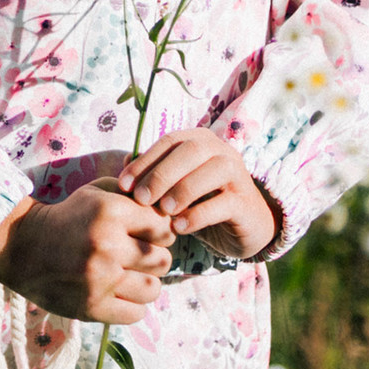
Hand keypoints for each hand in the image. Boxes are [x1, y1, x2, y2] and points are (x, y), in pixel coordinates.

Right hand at [0, 178, 175, 323]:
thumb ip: (132, 194)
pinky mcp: (92, 307)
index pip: (164, 228)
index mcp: (110, 213)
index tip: (146, 234)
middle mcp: (108, 246)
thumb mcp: (96, 192)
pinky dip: (131, 305)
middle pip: (163, 260)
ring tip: (128, 277)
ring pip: (153, 290)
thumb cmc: (66, 217)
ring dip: (144, 284)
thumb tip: (167, 207)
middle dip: (153, 258)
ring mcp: (101, 279)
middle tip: (137, 257)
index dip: (158, 232)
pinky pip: (136, 313)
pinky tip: (117, 294)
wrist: (22, 246)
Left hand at [117, 128, 276, 259]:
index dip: (144, 161)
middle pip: (190, 151)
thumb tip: (125, 163)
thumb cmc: (203, 202)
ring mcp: (238, 175)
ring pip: (212, 171)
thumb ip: (153, 174)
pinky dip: (198, 215)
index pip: (169, 141)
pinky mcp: (245, 203)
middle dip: (161, 174)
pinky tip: (179, 227)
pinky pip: (224, 204)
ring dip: (183, 190)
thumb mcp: (176, 187)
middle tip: (141, 198)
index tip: (123, 185)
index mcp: (201, 140)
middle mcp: (222, 151)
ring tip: (162, 210)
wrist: (245, 226)